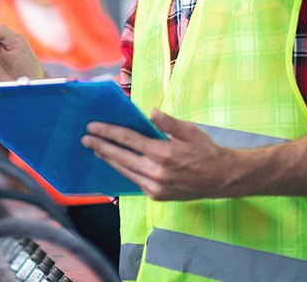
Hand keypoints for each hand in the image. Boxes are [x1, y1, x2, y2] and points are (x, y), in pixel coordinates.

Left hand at [81, 109, 235, 200]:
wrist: (220, 179)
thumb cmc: (205, 151)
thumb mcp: (190, 130)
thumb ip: (167, 122)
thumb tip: (151, 112)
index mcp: (163, 153)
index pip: (128, 139)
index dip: (108, 132)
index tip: (93, 126)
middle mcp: (156, 172)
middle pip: (120, 156)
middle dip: (101, 145)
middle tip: (85, 137)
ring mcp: (155, 186)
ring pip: (124, 170)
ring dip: (108, 158)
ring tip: (95, 148)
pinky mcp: (156, 195)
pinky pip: (133, 180)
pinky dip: (122, 170)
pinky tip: (114, 162)